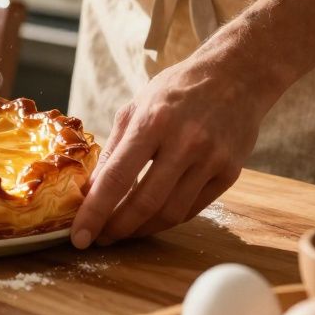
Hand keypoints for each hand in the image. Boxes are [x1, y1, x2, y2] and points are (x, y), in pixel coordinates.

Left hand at [69, 56, 274, 247]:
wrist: (235, 76)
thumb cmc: (177, 90)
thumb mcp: (136, 107)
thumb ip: (113, 149)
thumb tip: (91, 190)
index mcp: (153, 122)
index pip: (117, 177)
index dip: (95, 211)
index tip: (79, 236)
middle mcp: (185, 142)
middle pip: (145, 203)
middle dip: (117, 228)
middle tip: (98, 238)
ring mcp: (212, 159)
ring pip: (171, 213)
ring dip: (141, 229)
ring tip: (122, 231)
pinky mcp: (230, 173)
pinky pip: (193, 208)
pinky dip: (167, 219)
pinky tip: (150, 219)